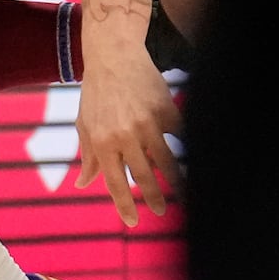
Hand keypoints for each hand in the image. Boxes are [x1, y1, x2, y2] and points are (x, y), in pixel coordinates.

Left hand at [73, 53, 183, 226]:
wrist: (114, 57)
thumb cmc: (96, 94)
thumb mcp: (85, 125)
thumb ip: (88, 156)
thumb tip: (82, 184)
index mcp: (102, 142)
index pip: (114, 182)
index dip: (124, 205)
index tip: (132, 223)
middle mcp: (124, 135)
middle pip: (144, 177)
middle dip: (154, 198)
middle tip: (161, 212)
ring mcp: (147, 123)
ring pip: (167, 161)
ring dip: (176, 182)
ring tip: (182, 194)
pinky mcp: (166, 110)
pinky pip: (181, 137)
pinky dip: (188, 150)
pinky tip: (196, 161)